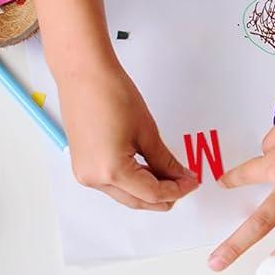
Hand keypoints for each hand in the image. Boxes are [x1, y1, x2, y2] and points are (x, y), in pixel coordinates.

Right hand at [55, 60, 197, 210]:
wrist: (83, 74)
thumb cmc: (111, 94)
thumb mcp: (148, 133)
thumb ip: (166, 162)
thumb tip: (181, 177)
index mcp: (111, 171)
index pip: (153, 194)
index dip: (177, 190)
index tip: (192, 182)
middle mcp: (94, 178)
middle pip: (138, 200)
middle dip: (164, 195)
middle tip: (185, 182)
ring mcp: (85, 174)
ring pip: (125, 195)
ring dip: (148, 189)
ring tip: (170, 175)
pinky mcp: (83, 166)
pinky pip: (113, 184)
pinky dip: (132, 181)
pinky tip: (149, 170)